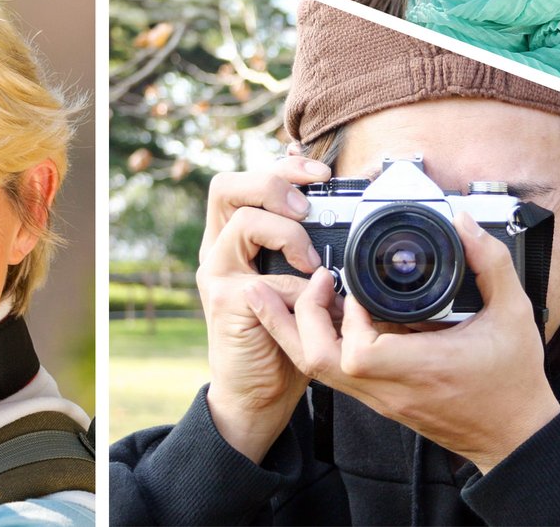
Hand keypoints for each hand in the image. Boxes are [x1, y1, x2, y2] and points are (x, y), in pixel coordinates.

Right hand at [197, 155, 332, 462]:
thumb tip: (342, 205)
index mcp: (234, 233)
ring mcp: (217, 273)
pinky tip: (312, 302)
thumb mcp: (299, 278)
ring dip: (288, 234)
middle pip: (227, 185)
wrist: (258, 394)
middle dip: (274, 184)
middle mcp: (218, 246)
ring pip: (244, 222)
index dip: (283, 165)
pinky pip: (262, 279)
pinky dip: (296, 288)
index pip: (247, 177)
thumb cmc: (284, 331)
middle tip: (308, 208)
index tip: (321, 171)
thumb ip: (309, 243)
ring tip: (313, 263)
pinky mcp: (225, 303)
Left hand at [248, 212, 559, 472]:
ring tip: (307, 291)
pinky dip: (320, 343)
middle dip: (305, 315)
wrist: (516, 437)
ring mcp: (383, 398)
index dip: (347, 316)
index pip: (357, 354)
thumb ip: (490, 262)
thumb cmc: (515, 381)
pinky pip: (335, 375)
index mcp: (423, 367)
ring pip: (319, 371)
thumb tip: (464, 223)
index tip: (357, 287)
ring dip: (303, 329)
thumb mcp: (514, 312)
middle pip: (319, 362)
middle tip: (320, 280)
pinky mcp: (382, 401)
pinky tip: (324, 317)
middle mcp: (394, 388)